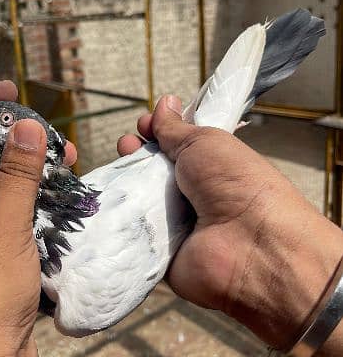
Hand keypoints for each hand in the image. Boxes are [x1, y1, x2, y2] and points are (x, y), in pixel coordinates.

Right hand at [118, 96, 342, 352]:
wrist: (249, 245)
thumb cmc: (235, 183)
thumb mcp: (205, 143)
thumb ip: (176, 128)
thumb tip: (165, 102)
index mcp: (208, 167)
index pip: (174, 146)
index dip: (157, 132)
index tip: (144, 124)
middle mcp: (191, 195)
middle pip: (152, 171)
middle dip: (136, 153)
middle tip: (127, 145)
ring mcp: (174, 225)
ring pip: (139, 200)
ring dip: (126, 182)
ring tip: (118, 165)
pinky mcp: (159, 253)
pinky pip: (132, 233)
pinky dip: (119, 218)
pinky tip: (106, 202)